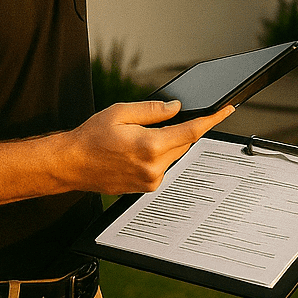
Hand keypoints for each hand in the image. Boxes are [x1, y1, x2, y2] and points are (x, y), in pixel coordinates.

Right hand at [63, 99, 233, 194]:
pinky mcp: (145, 188)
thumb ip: (153, 110)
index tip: (227, 111)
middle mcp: (153, 167)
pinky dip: (158, 155)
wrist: (71, 164)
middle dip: (181, 129)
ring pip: (173, 155)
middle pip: (183, 143)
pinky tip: (137, 150)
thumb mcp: (121, 113)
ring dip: (167, 143)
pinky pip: (162, 166)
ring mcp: (150, 181)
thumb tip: (177, 109)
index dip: (212, 119)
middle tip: (161, 121)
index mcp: (150, 146)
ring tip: (138, 137)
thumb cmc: (91, 138)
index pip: (191, 131)